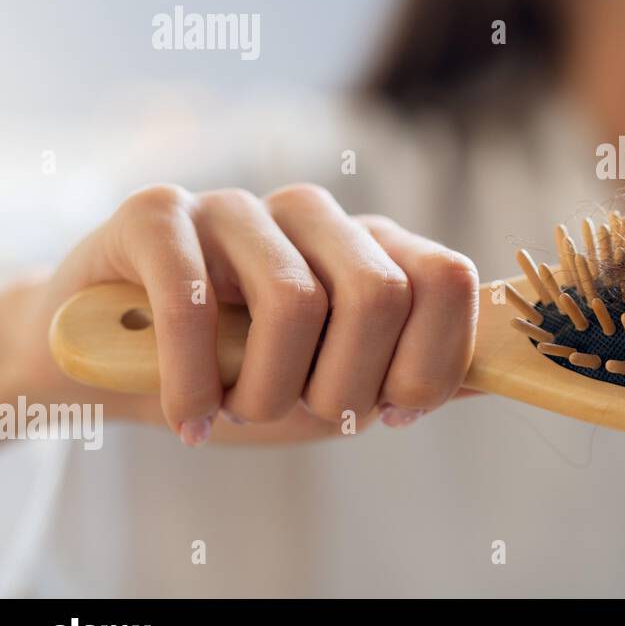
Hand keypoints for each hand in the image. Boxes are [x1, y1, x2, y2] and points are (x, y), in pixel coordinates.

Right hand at [1, 184, 478, 445]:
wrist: (114, 360)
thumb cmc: (241, 372)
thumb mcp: (341, 380)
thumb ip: (419, 370)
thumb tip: (509, 372)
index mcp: (372, 246)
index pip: (448, 281)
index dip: (429, 363)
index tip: (387, 413)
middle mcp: (315, 214)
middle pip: (379, 294)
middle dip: (343, 387)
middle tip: (298, 414)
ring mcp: (238, 205)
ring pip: (295, 301)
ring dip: (264, 392)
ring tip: (234, 412)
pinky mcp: (158, 213)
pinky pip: (195, 302)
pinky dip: (193, 386)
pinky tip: (189, 420)